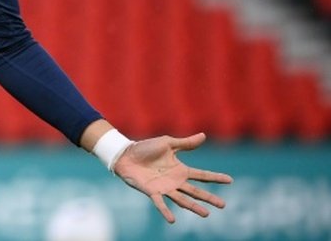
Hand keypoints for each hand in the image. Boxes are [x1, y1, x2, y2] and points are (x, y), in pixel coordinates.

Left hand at [113, 132, 232, 222]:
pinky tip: (172, 220)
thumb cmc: (146, 148)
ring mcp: (164, 188)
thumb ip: (185, 143)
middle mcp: (175, 181)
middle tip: (223, 205)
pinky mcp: (152, 192)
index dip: (215, 177)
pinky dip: (165, 211)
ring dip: (193, 207)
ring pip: (182, 200)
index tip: (230, 180)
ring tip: (206, 214)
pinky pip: (160, 203)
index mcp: (180, 169)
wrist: (125, 154)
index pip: (201, 175)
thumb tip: (203, 135)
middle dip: (209, 198)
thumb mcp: (167, 143)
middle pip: (195, 191)